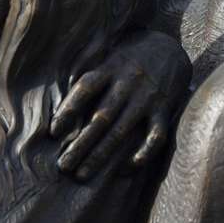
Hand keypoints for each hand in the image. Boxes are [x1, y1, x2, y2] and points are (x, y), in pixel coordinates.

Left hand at [51, 30, 190, 180]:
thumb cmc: (129, 58)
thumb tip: (60, 106)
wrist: (169, 48)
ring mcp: (147, 97)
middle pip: (101, 117)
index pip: (85, 88)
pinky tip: (126, 169)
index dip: (69, 109)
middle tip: (64, 166)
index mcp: (110, 67)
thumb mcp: (108, 57)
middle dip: (81, 144)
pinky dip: (142, 154)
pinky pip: (155, 136)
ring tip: (82, 174)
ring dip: (100, 154)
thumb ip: (90, 77)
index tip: (53, 132)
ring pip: (121, 131)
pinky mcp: (164, 109)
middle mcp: (128, 82)